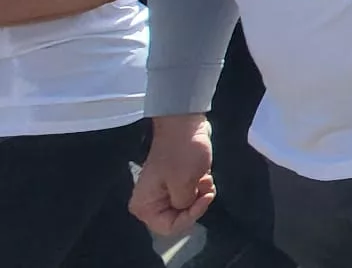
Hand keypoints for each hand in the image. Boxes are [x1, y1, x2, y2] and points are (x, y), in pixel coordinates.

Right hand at [130, 115, 215, 235]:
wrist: (186, 125)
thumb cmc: (182, 153)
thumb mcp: (184, 184)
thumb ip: (184, 205)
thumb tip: (185, 207)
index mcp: (145, 205)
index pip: (169, 227)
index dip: (189, 217)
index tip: (203, 199)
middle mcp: (151, 202)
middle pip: (179, 218)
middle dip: (196, 204)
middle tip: (206, 188)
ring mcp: (164, 192)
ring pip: (188, 207)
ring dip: (201, 195)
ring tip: (206, 179)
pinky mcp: (177, 182)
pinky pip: (191, 195)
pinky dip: (201, 188)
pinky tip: (205, 175)